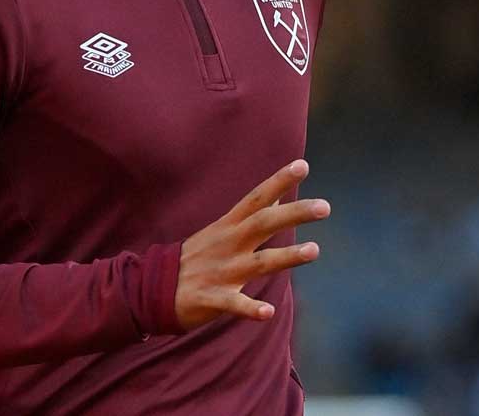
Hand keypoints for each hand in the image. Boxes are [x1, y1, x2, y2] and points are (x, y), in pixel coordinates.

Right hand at [175, 159, 329, 329]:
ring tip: (315, 250)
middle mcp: (228, 245)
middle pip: (264, 224)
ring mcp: (220, 271)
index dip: (279, 181)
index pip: (257, 198)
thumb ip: (250, 215)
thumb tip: (278, 195)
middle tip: (325, 207)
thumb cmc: (197, 257)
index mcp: (229, 227)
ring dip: (286, 256)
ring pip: (259, 263)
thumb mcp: (220, 230)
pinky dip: (250, 309)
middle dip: (294, 214)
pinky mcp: (211, 298)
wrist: (153, 287)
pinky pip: (234, 304)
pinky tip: (268, 312)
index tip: (303, 165)